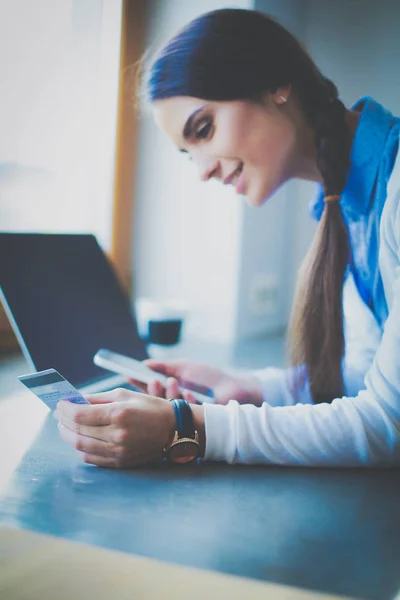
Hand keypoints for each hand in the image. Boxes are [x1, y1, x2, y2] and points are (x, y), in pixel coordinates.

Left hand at [54, 388, 176, 467]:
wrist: (173, 429)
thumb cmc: (150, 407)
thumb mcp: (125, 395)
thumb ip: (98, 398)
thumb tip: (75, 400)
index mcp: (119, 414)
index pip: (80, 414)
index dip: (65, 409)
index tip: (60, 404)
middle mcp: (117, 434)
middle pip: (78, 431)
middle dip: (63, 422)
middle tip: (59, 415)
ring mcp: (118, 451)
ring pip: (81, 447)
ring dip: (68, 436)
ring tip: (65, 427)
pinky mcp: (120, 462)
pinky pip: (92, 459)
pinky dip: (81, 449)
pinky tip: (79, 439)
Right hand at [129, 359, 262, 405]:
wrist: (237, 389)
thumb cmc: (211, 378)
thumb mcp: (185, 367)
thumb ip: (164, 366)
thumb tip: (143, 364)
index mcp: (171, 392)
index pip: (147, 389)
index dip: (137, 384)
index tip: (126, 376)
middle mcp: (173, 405)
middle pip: (153, 401)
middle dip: (151, 391)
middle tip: (154, 381)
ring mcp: (182, 416)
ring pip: (165, 408)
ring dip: (168, 394)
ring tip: (174, 383)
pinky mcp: (192, 423)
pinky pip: (181, 413)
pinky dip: (184, 400)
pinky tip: (189, 393)